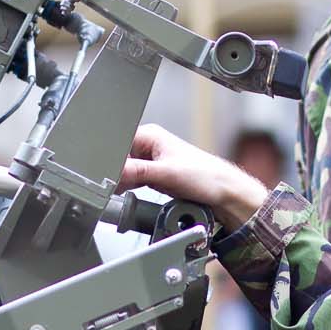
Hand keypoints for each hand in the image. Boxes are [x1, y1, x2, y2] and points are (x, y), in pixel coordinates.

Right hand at [120, 124, 270, 230]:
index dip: (109, 159)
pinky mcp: (153, 175)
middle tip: (118, 184)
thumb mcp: (166, 173)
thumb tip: (114, 172)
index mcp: (151, 135)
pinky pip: (132, 180)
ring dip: (123, 181)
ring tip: (130, 189)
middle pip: (118, 157)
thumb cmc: (206, 177)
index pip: (118, 142)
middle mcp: (149, 145)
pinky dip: (129, 187)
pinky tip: (132, 193)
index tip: (107, 174)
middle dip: (115, 172)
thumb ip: (137, 171)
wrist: (222, 195)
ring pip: (124, 170)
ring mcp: (150, 161)